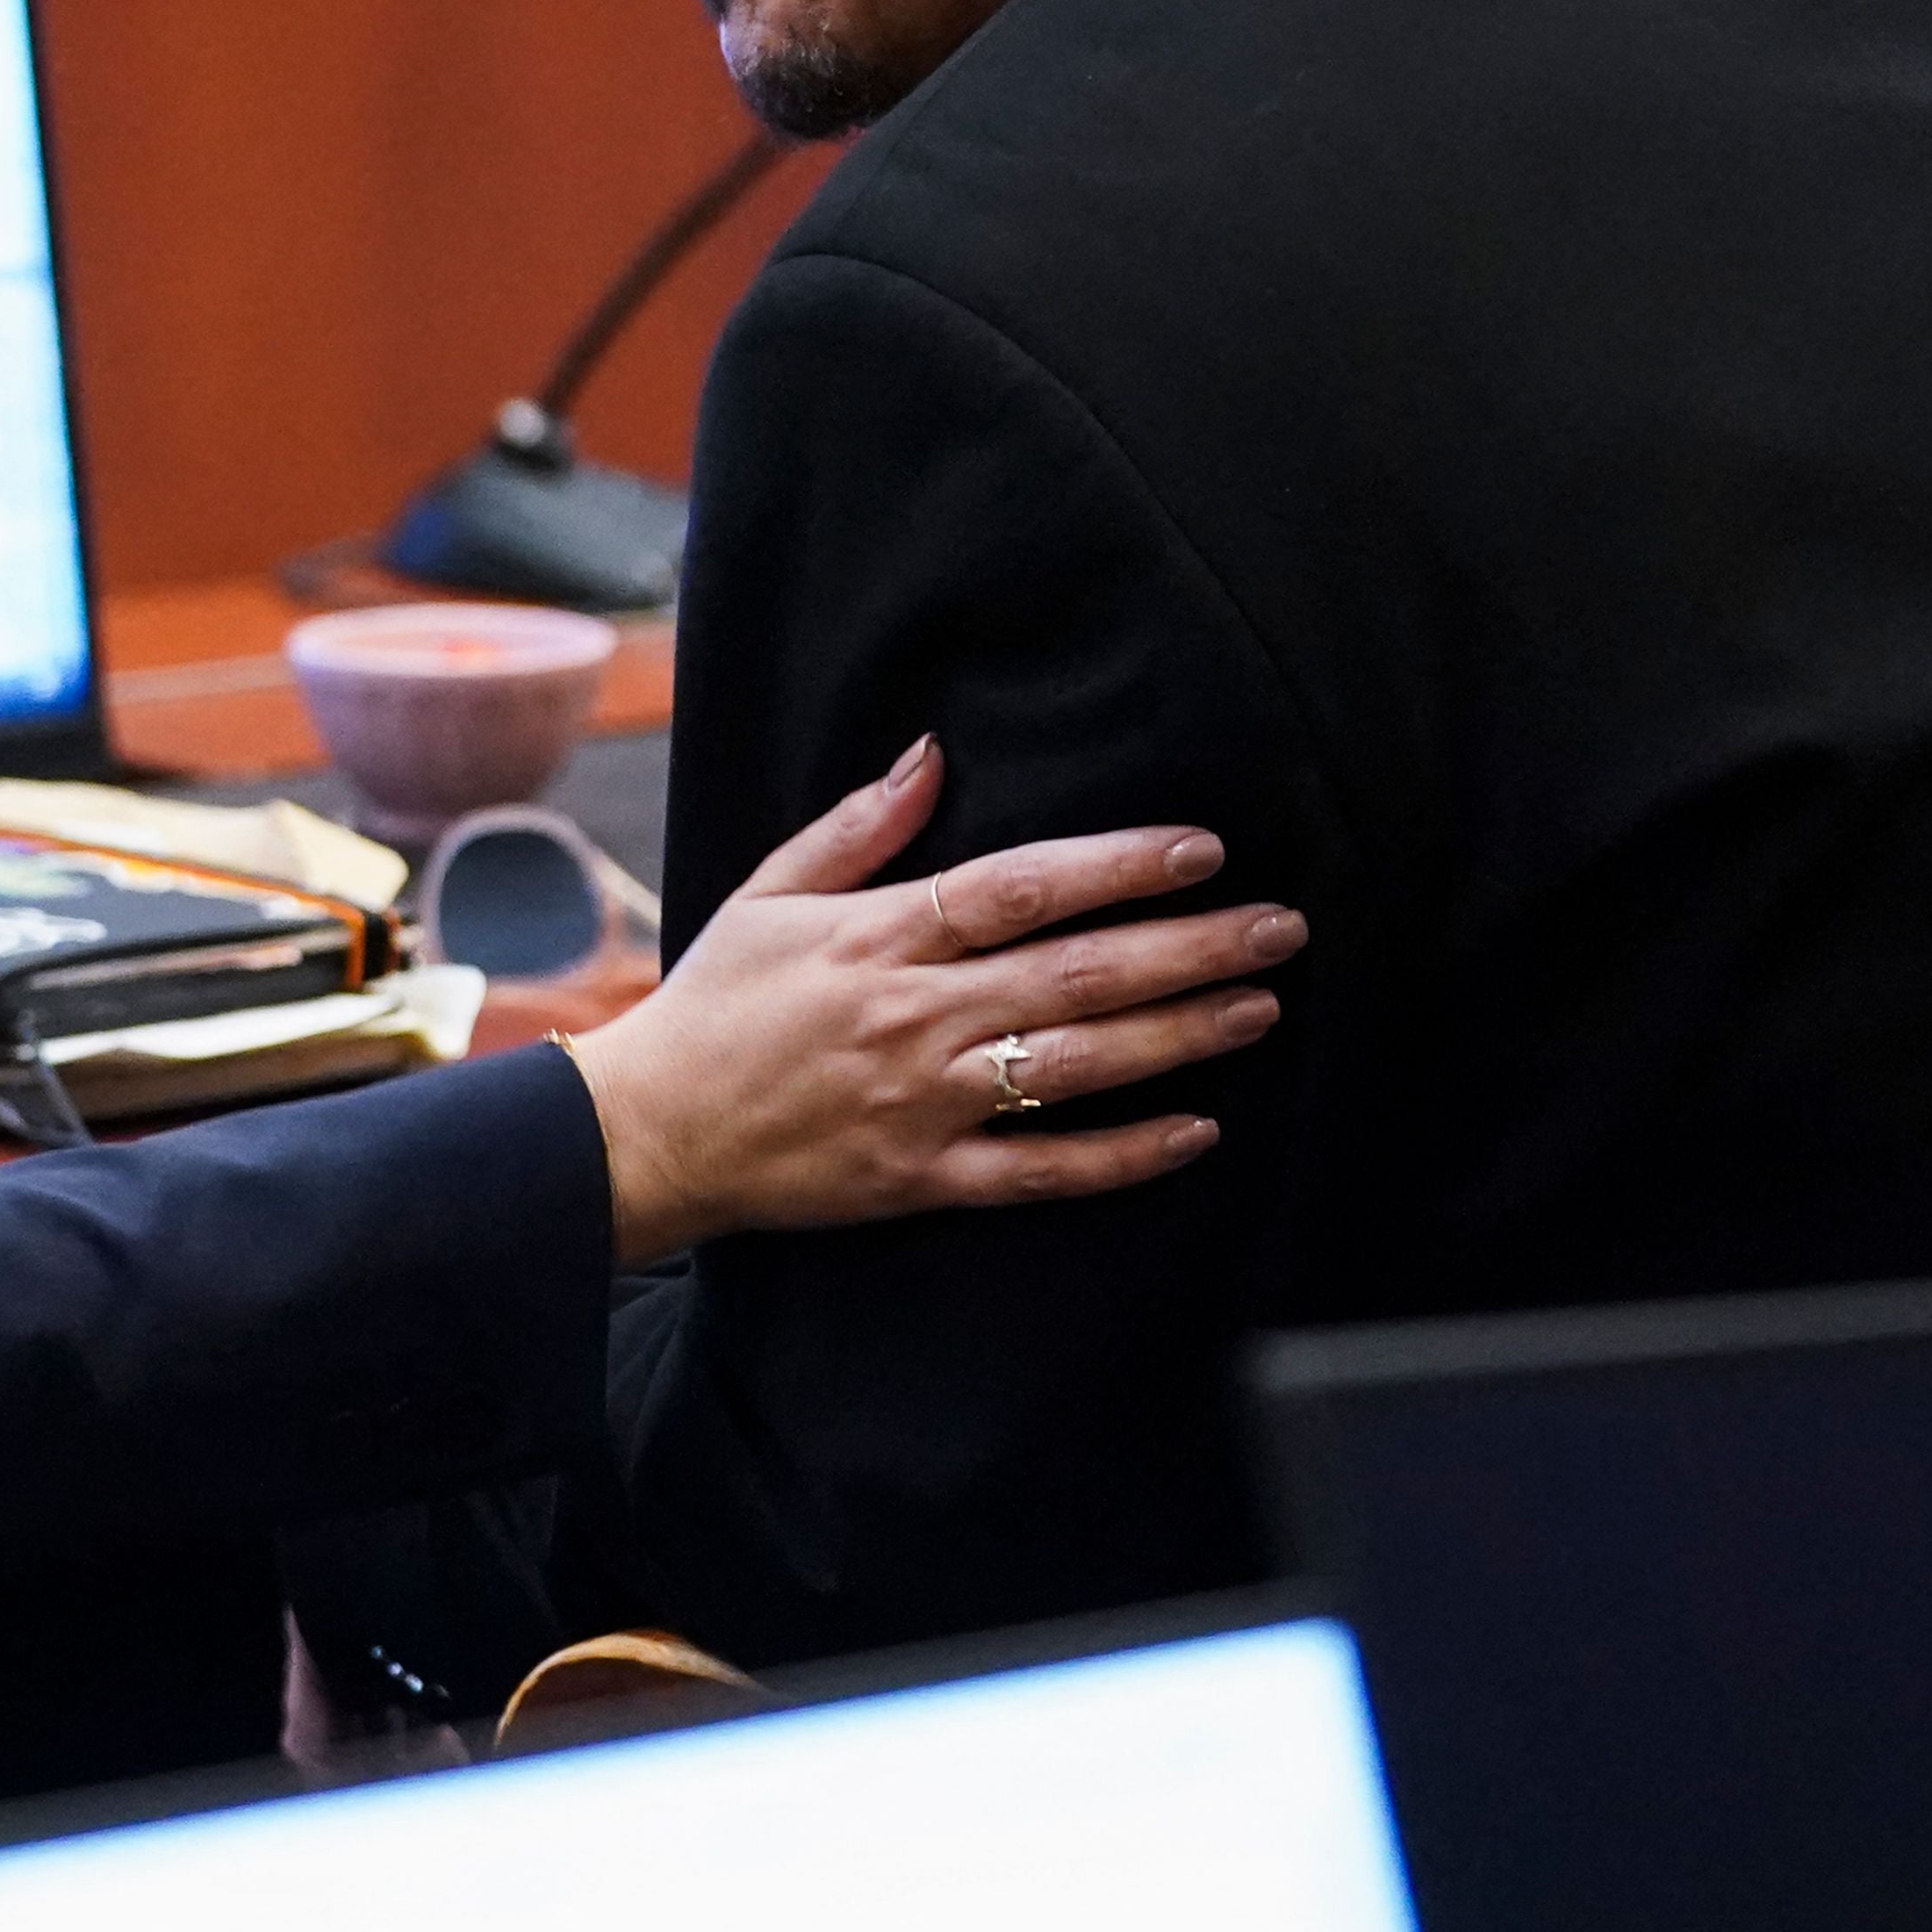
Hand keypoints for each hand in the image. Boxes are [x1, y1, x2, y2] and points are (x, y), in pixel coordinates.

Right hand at [553, 736, 1301, 1263]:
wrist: (652, 1130)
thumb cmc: (713, 1003)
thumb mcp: (767, 894)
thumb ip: (856, 828)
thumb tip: (930, 754)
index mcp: (876, 936)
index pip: (1018, 888)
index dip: (1115, 866)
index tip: (1197, 849)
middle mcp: (912, 1015)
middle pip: (1074, 973)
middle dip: (1186, 947)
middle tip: (1278, 927)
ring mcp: (923, 1101)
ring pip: (1076, 1066)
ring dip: (1178, 1035)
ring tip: (1260, 1005)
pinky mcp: (924, 1177)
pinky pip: (1042, 1170)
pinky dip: (1122, 1154)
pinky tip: (1196, 1129)